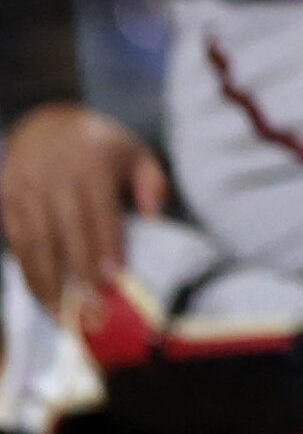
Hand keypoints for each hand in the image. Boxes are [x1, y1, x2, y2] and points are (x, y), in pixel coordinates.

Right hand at [2, 101, 163, 309]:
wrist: (43, 121)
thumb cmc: (99, 145)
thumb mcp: (133, 150)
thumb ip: (151, 181)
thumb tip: (156, 218)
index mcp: (91, 166)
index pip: (99, 213)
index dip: (106, 247)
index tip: (114, 279)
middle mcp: (55, 178)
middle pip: (65, 232)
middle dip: (77, 272)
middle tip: (90, 306)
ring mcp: (25, 189)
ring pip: (34, 242)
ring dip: (46, 280)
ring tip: (60, 312)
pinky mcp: (5, 199)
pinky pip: (15, 241)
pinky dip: (26, 269)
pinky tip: (40, 292)